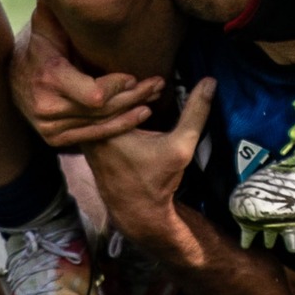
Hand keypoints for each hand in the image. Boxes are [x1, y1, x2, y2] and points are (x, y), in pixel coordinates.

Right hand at [11, 12, 163, 148]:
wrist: (11, 75)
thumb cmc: (39, 42)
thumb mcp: (46, 22)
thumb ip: (59, 5)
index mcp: (49, 77)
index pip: (94, 94)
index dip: (117, 86)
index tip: (134, 75)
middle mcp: (47, 106)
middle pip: (102, 110)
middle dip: (134, 97)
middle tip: (158, 84)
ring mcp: (50, 127)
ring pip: (101, 124)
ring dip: (132, 112)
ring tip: (155, 96)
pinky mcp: (55, 139)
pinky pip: (93, 136)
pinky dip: (119, 127)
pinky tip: (140, 115)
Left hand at [84, 80, 216, 241]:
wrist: (137, 213)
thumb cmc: (158, 180)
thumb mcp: (181, 147)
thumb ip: (195, 113)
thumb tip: (209, 81)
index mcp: (106, 131)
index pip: (117, 94)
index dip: (141, 85)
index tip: (160, 83)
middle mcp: (89, 132)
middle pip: (107, 96)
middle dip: (132, 88)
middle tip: (155, 85)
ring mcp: (85, 138)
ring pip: (102, 105)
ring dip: (123, 97)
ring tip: (147, 93)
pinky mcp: (86, 142)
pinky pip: (98, 116)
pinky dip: (116, 109)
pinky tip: (135, 107)